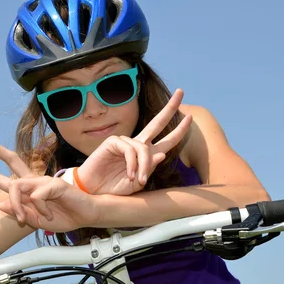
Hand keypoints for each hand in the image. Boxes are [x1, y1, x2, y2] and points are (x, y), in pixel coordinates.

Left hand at [0, 137, 98, 230]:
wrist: (85, 217)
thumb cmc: (65, 217)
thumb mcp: (36, 221)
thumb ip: (19, 213)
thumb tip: (0, 205)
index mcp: (29, 189)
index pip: (6, 178)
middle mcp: (34, 181)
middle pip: (12, 160)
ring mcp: (43, 180)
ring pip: (17, 187)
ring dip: (17, 206)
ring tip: (26, 220)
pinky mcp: (53, 184)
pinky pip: (35, 198)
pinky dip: (39, 210)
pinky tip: (48, 215)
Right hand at [77, 89, 191, 194]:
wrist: (94, 192)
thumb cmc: (113, 188)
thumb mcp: (137, 183)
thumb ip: (150, 169)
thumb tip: (162, 154)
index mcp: (146, 154)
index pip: (167, 140)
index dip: (179, 130)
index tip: (190, 117)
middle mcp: (137, 145)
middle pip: (157, 123)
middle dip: (170, 108)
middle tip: (181, 91)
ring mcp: (125, 141)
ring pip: (144, 148)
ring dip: (144, 165)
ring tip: (138, 179)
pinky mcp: (113, 142)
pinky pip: (130, 150)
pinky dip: (132, 164)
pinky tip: (130, 174)